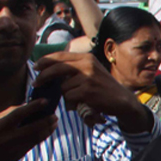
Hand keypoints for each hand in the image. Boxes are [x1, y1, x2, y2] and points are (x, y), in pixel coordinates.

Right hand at [0, 101, 56, 160]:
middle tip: (55, 115)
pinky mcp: (20, 154)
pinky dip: (42, 136)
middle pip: (33, 127)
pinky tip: (47, 131)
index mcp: (1, 125)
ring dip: (48, 129)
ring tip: (54, 122)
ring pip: (37, 136)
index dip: (33, 106)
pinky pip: (34, 143)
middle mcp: (9, 136)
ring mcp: (16, 146)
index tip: (45, 101)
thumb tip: (26, 107)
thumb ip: (9, 114)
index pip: (19, 113)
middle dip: (47, 120)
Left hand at [34, 53, 151, 132]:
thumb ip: (75, 68)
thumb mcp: (92, 71)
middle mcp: (87, 65)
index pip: (60, 56)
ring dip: (65, 95)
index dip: (45, 61)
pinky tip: (80, 104)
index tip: (36, 67)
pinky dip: (72, 103)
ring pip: (63, 86)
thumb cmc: (105, 88)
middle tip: (37, 83)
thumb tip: (50, 70)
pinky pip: (69, 97)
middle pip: (57, 68)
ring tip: (75, 99)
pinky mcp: (88, 91)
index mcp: (87, 58)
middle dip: (43, 76)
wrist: (123, 100)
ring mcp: (88, 78)